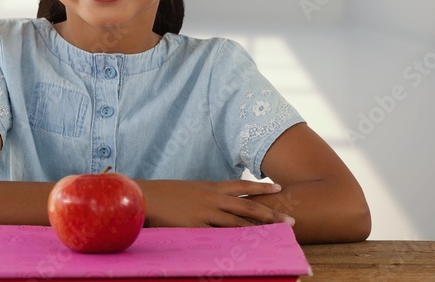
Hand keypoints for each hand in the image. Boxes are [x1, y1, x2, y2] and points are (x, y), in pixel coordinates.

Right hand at [135, 179, 294, 227]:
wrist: (145, 196)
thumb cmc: (165, 194)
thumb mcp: (189, 190)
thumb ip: (205, 196)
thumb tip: (217, 203)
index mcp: (210, 187)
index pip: (242, 185)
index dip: (261, 188)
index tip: (279, 187)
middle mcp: (212, 198)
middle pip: (248, 206)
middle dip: (271, 213)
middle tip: (290, 220)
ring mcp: (205, 213)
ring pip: (238, 223)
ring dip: (259, 230)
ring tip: (276, 235)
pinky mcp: (196, 227)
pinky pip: (218, 236)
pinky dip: (233, 242)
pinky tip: (246, 248)